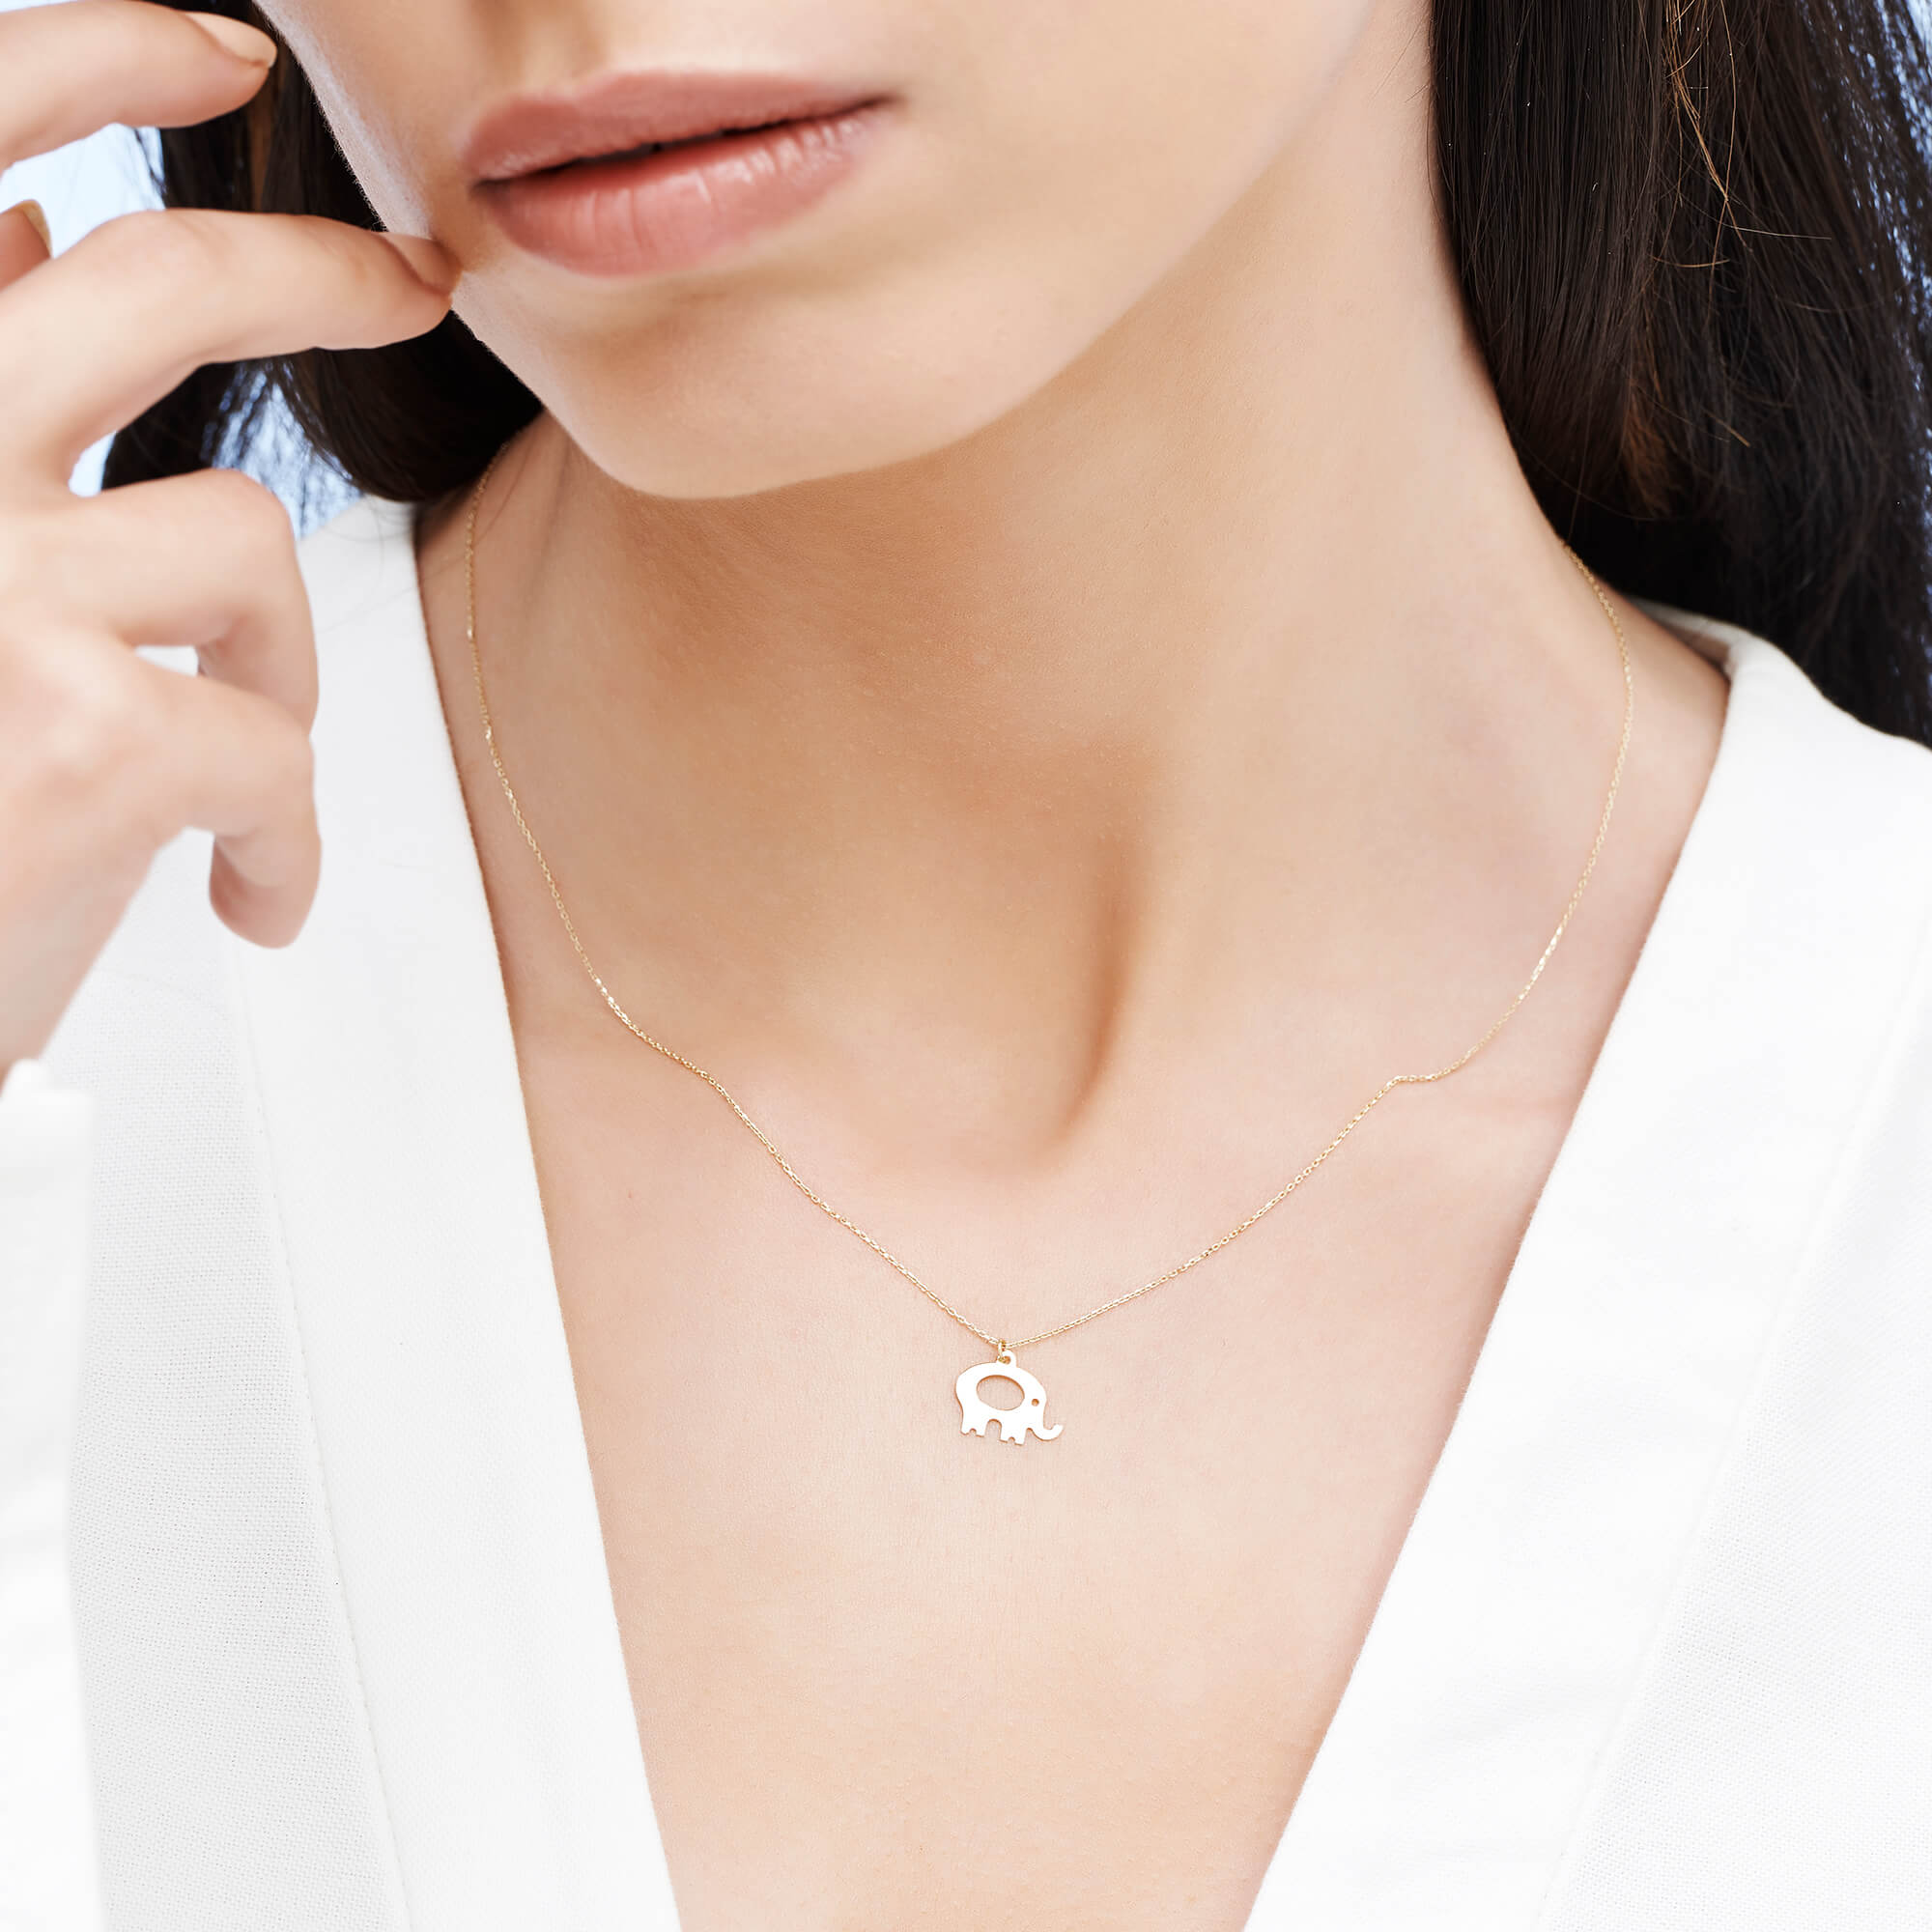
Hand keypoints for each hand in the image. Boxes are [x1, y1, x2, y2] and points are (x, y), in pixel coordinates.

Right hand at [0, 1, 457, 1074]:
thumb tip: (19, 217)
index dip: (91, 57)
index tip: (216, 54)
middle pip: (156, 286)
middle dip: (315, 271)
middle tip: (413, 280)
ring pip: (247, 544)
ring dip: (278, 665)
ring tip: (244, 769)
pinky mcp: (84, 729)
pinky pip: (273, 740)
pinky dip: (282, 830)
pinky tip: (248, 895)